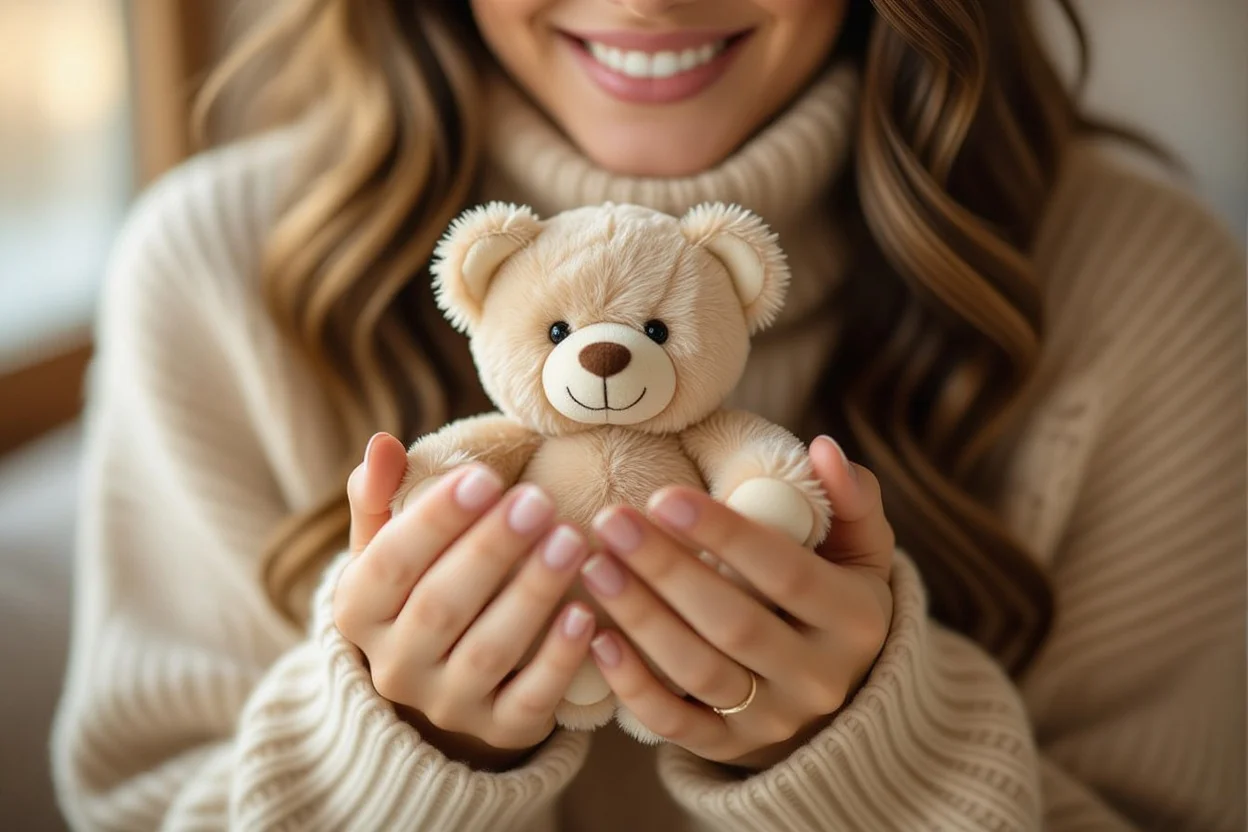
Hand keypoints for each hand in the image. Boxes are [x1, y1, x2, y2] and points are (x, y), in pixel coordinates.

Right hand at [332, 433, 594, 770]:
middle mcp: (394, 667)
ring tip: (572, 540)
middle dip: (492, 550)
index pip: (391, 562)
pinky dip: (558, 658)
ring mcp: (447, 705)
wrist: (441, 685)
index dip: (437, 519)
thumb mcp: (389, 547)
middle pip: (442, 605)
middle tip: (540, 502)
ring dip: (532, 592)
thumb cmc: (419, 590)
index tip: (486, 476)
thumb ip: (382, 497)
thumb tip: (381, 444)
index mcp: (358, 612)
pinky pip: (530, 698)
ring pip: (489, 650)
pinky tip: (587, 614)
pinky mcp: (499, 730)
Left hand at [579, 435, 892, 770]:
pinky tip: (596, 639)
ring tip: (593, 566)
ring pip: (700, 672)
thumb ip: (851, 498)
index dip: (724, 535)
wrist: (837, 688)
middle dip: (667, 571)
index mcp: (855, 620)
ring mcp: (774, 720)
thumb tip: (822, 448)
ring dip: (641, 619)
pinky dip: (634, 686)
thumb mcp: (861, 548)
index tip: (663, 496)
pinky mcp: (730, 748)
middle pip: (734, 623)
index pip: (786, 572)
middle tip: (610, 523)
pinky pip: (676, 725)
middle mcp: (819, 678)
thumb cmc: (836, 592)